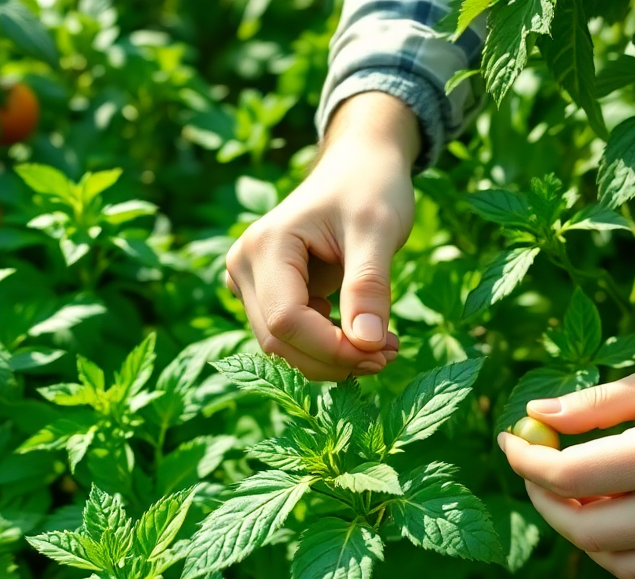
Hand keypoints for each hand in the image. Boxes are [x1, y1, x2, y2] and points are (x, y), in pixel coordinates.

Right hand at [225, 92, 417, 380]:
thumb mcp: (378, 230)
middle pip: (278, 340)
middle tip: (389, 355)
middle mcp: (245, 265)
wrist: (360, 164)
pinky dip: (327, 347)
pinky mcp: (267, 293)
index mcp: (266, 245)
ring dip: (331, 358)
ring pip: (282, 346)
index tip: (381, 353)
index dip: (330, 348)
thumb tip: (366, 345)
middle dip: (333, 359)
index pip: (286, 320)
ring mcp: (251, 281)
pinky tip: (365, 337)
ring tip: (383, 347)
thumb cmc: (370, 186)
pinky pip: (291, 336)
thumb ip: (368, 286)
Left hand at [497, 338, 634, 578]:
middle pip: (582, 529)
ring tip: (575, 491)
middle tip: (534, 470)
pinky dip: (620, 547)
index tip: (510, 439)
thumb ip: (596, 402)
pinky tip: (616, 508)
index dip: (524, 461)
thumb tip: (535, 415)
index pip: (566, 477)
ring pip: (613, 560)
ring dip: (579, 531)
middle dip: (542, 500)